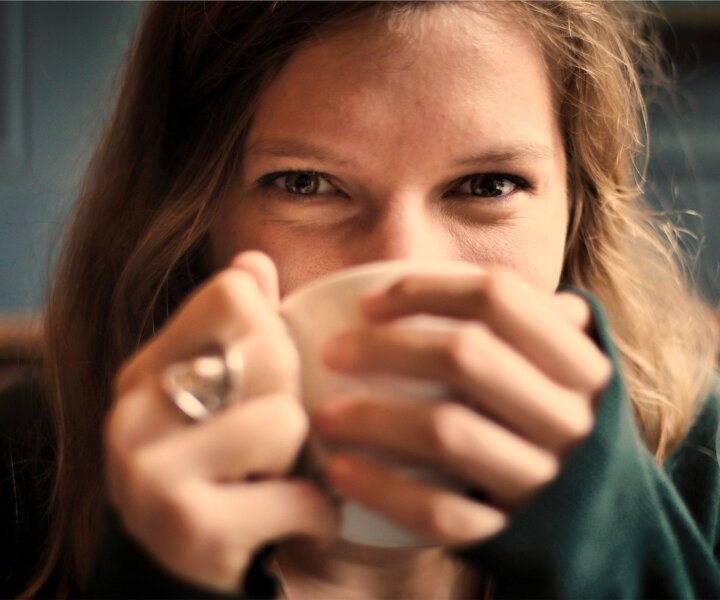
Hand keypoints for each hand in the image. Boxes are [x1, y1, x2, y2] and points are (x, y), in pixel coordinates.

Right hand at [105, 251, 337, 591]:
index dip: (273, 330)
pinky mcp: (188, 528)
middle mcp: (135, 412)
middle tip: (275, 439)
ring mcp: (152, 471)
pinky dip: (318, 514)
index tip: (267, 376)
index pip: (234, 295)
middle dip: (293, 398)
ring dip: (304, 460)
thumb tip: (255, 260)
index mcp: (146, 369)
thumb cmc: (212, 474)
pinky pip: (299, 496)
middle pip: (270, 350)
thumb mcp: (215, 397)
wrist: (175, 577)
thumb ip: (235, 328)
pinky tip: (298, 521)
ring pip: (286, 421)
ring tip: (277, 480)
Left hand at [314, 267, 610, 544]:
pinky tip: (341, 472)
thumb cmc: (557, 431)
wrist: (604, 531)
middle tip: (332, 353)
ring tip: (323, 415)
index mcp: (579, 365)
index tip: (368, 303)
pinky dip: (384, 489)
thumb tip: (457, 276)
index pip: (499, 297)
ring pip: (447, 433)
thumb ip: (529, 327)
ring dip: (372, 418)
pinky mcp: (513, 534)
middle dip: (385, 348)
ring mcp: (545, 480)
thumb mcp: (564, 376)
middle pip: (466, 357)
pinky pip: (440, 512)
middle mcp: (569, 418)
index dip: (425, 289)